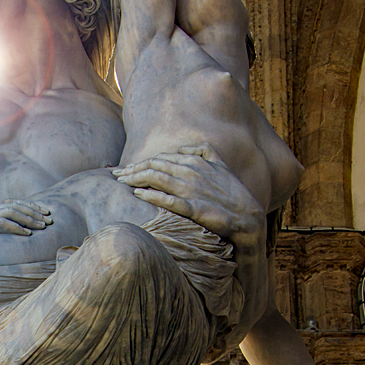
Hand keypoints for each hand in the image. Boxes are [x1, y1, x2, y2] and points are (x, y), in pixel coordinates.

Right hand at [0, 200, 51, 252]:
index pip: (10, 202)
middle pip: (13, 205)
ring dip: (28, 219)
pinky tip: (27, 234)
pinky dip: (16, 228)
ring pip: (9, 212)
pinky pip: (0, 225)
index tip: (44, 212)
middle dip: (33, 211)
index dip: (28, 205)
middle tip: (50, 219)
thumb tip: (5, 239)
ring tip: (43, 227)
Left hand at [112, 144, 264, 245]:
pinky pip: (169, 199)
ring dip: (136, 178)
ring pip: (157, 179)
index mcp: (196, 161)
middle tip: (115, 175)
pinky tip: (138, 194)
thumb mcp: (221, 164)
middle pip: (154, 166)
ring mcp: (193, 189)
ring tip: (120, 181)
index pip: (161, 158)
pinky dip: (153, 195)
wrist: (248, 216)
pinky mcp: (195, 207)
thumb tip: (184, 148)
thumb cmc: (233, 192)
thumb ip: (203, 152)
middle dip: (132, 169)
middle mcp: (192, 172)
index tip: (126, 169)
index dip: (140, 162)